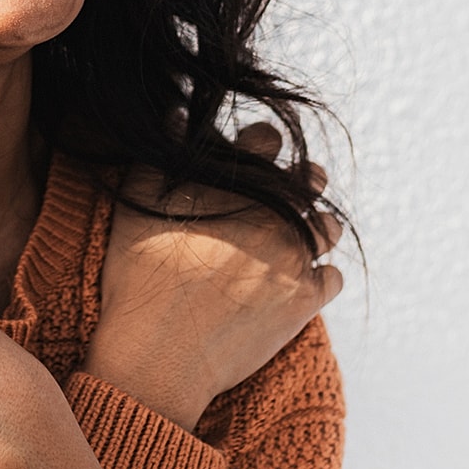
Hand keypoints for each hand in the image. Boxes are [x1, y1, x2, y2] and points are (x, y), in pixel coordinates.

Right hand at [82, 124, 343, 432]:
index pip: (268, 139)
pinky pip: (331, 277)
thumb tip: (180, 114)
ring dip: (316, 227)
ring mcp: (295, 257)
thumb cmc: (139, 275)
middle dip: (301, 182)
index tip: (252, 156)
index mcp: (241, 182)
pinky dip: (318, 278)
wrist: (157, 353)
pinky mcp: (305, 301)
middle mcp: (277, 213)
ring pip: (328, 227)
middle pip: (311, 180)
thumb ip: (163, 152)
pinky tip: (296, 281)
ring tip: (293, 238)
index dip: (259, 144)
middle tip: (283, 196)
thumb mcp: (138, 201)